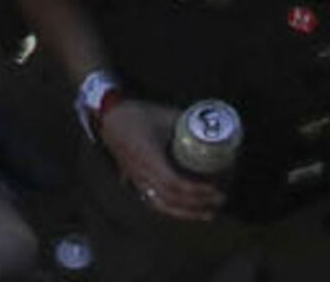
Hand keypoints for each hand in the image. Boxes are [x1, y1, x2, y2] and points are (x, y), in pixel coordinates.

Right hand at [98, 100, 224, 223]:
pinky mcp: (135, 181)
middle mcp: (142, 174)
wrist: (110, 118)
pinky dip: (172, 208)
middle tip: (219, 201)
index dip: (196, 190)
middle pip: (170, 199)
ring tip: (206, 213)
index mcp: (150, 158)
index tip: (215, 189)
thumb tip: (212, 130)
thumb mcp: (166, 115)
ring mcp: (137, 179)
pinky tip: (185, 209)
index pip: (175, 183)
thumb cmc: (138, 115)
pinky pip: (154, 201)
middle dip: (197, 204)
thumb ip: (188, 123)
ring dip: (185, 212)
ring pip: (161, 204)